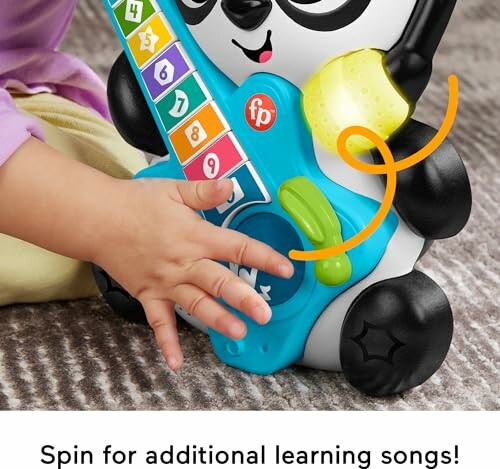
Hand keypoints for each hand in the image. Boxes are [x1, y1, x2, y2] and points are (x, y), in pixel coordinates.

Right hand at [95, 178, 293, 370]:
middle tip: (266, 314)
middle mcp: (184, 263)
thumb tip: (231, 184)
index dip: (263, 257)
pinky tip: (177, 362)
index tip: (287, 269)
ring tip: (238, 333)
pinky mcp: (148, 295)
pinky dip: (167, 342)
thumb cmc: (137, 202)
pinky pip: (159, 322)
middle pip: (218, 282)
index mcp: (195, 236)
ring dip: (217, 320)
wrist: (98, 219)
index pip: (236, 247)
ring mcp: (166, 282)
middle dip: (244, 298)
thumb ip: (204, 191)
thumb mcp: (173, 189)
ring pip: (196, 304)